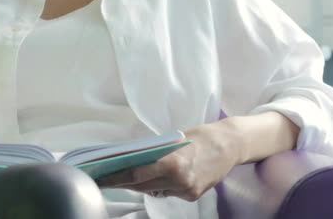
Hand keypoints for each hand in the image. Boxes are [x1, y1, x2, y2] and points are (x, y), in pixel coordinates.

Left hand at [97, 121, 240, 201]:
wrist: (231, 145)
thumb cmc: (202, 136)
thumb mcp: (174, 140)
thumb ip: (155, 152)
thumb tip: (132, 159)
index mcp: (173, 163)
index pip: (137, 174)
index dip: (116, 178)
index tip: (101, 177)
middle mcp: (180, 180)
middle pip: (142, 185)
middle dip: (123, 182)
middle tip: (104, 178)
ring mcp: (187, 191)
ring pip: (154, 190)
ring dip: (138, 185)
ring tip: (122, 178)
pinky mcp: (192, 196)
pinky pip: (167, 192)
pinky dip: (158, 186)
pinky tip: (152, 180)